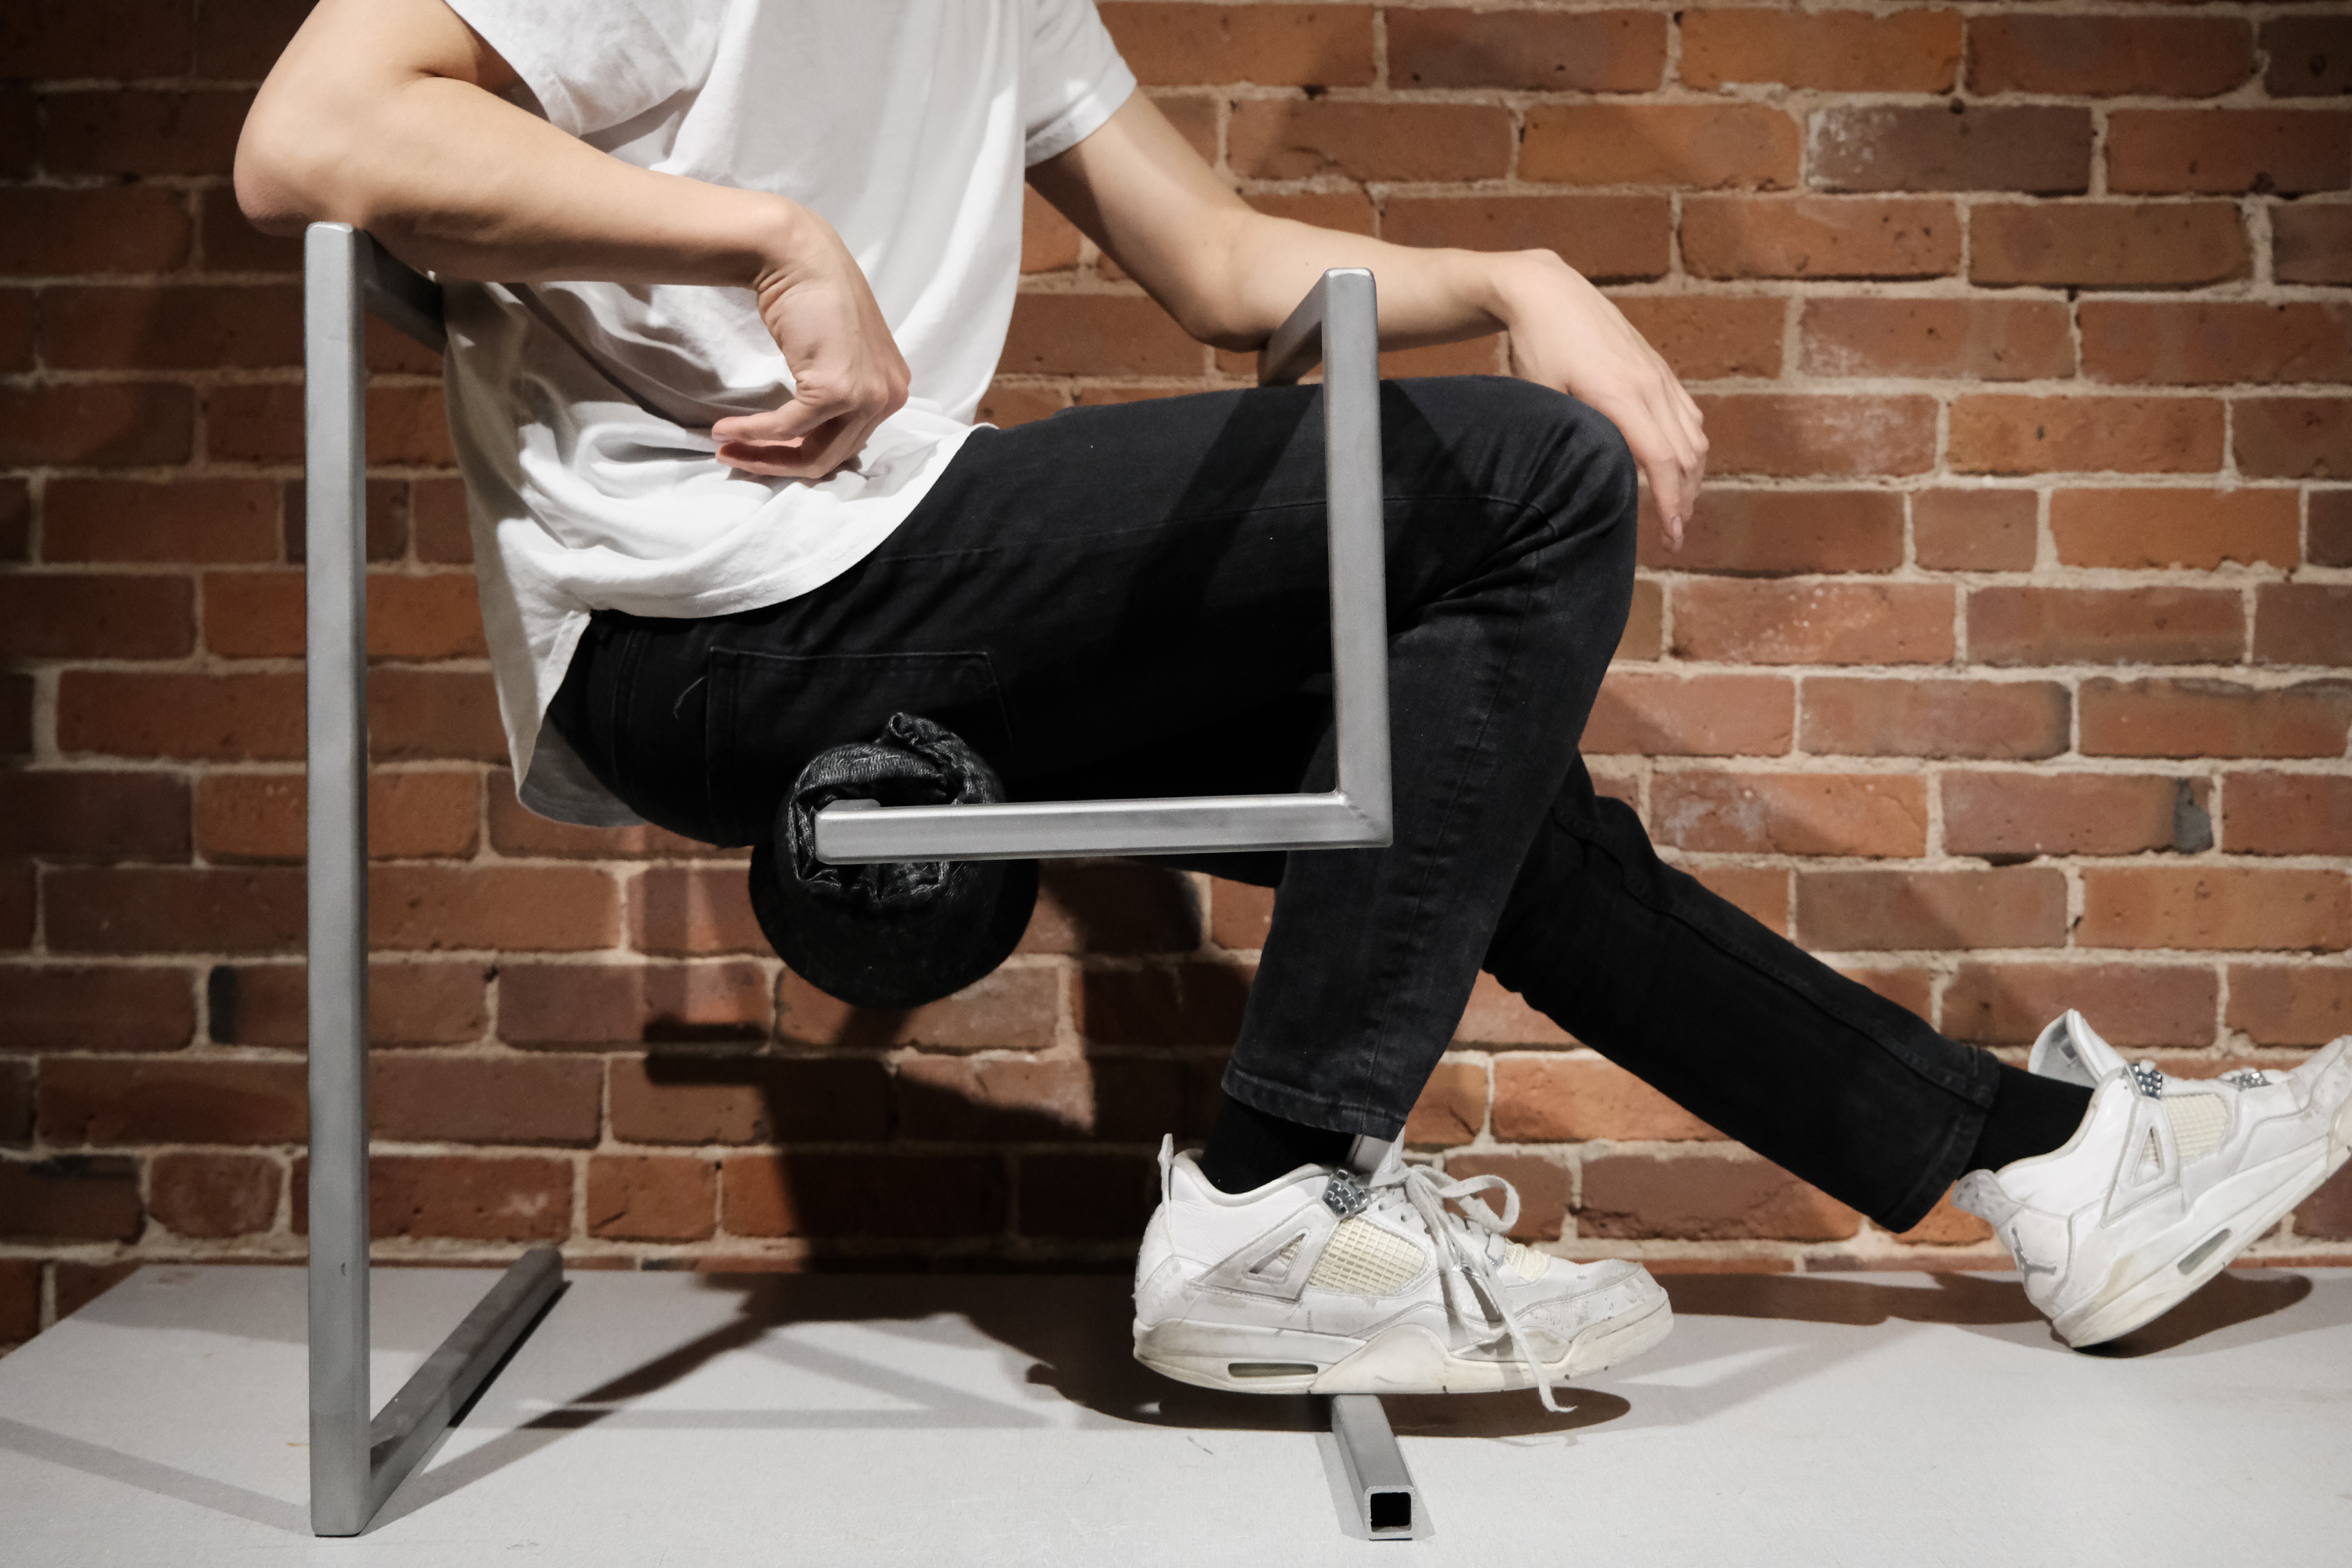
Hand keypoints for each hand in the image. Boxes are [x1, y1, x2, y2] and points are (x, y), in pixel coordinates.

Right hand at [713, 207, 910, 478]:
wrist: (799, 257)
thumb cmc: (812, 294)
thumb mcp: (837, 353)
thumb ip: (835, 392)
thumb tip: (806, 434)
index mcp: (891, 388)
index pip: (848, 442)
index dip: (801, 455)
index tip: (760, 452)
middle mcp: (890, 396)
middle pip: (832, 456)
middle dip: (778, 463)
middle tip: (735, 457)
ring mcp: (868, 396)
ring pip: (813, 453)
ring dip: (763, 455)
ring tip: (726, 449)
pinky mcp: (837, 391)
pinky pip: (789, 428)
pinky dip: (754, 433)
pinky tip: (726, 431)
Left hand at [1492, 253, 1706, 550]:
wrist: (1547, 290)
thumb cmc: (1536, 345)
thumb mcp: (1544, 396)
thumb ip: (1573, 435)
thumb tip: (1590, 479)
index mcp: (1621, 395)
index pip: (1662, 460)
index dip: (1672, 502)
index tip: (1673, 535)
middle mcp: (1649, 384)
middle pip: (1687, 453)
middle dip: (1687, 498)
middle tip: (1676, 534)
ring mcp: (1658, 373)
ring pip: (1695, 434)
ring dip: (1693, 474)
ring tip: (1680, 506)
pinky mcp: (1657, 366)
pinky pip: (1688, 412)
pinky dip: (1691, 444)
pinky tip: (1679, 464)